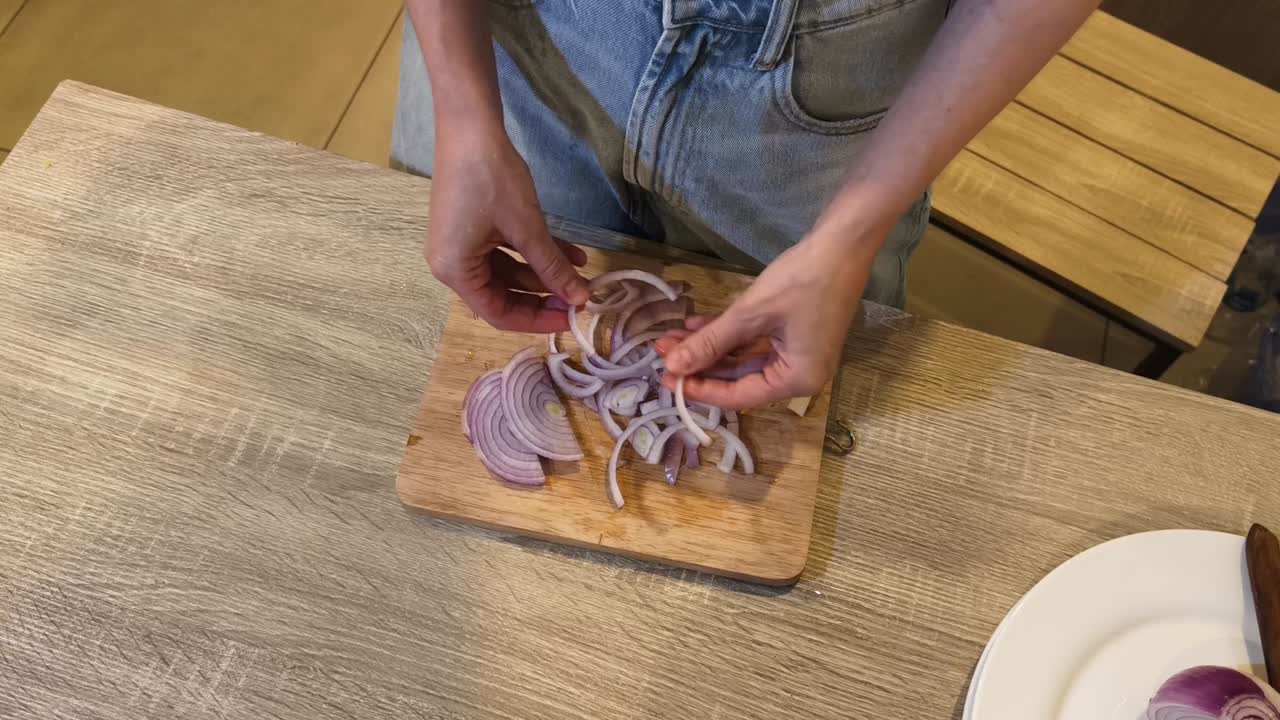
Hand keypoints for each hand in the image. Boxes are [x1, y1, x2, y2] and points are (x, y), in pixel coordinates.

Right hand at [425, 126, 588, 332]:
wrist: (470, 126)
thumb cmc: (492, 179)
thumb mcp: (527, 228)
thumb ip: (552, 267)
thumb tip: (580, 298)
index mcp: (455, 271)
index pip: (499, 314)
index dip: (538, 319)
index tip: (572, 317)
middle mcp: (452, 264)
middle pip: (503, 294)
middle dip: (544, 294)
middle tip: (580, 295)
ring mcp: (461, 244)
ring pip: (509, 271)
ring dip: (544, 272)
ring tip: (582, 272)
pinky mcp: (472, 227)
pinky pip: (505, 250)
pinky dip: (535, 252)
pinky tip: (571, 253)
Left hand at [657, 228, 881, 408]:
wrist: (844, 242)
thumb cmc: (802, 280)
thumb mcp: (750, 313)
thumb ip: (711, 342)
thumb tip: (673, 366)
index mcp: (798, 380)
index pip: (739, 397)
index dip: (700, 389)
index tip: (665, 379)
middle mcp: (800, 375)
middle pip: (739, 380)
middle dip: (700, 364)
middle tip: (662, 351)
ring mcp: (799, 354)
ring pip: (743, 360)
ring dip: (710, 348)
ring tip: (673, 336)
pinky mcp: (796, 334)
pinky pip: (755, 344)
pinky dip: (728, 337)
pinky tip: (698, 326)